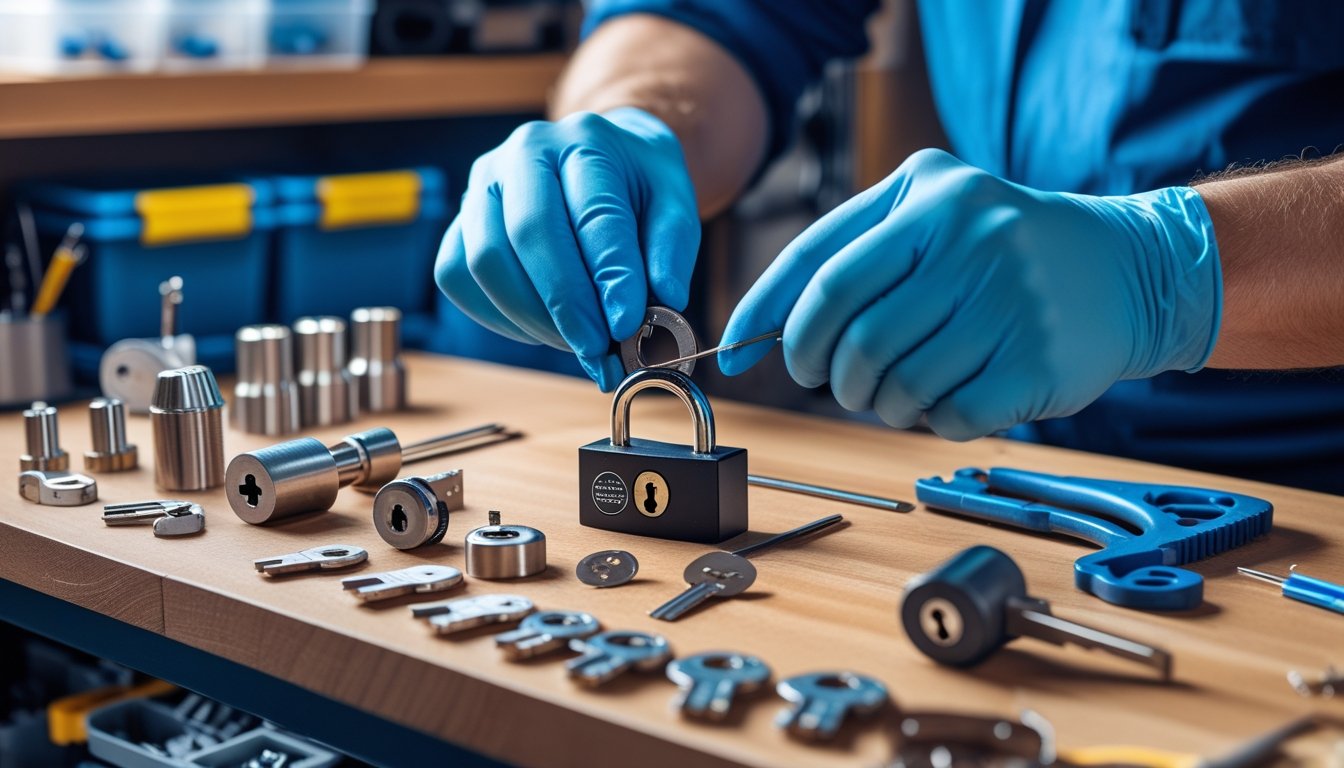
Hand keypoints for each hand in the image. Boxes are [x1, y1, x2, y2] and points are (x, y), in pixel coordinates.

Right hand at [434, 108, 699, 390]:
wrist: (598, 161)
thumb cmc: (635, 187)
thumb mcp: (674, 202)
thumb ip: (672, 248)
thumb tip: (666, 300)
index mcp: (585, 140)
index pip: (595, 214)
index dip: (611, 276)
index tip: (627, 325)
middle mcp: (523, 154)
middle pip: (529, 233)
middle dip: (566, 303)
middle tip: (598, 349)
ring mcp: (482, 186)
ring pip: (487, 260)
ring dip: (533, 317)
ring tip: (578, 343)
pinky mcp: (460, 223)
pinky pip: (458, 277)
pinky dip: (499, 316)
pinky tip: (543, 328)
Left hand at [718, 149, 1221, 439]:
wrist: (1129, 269)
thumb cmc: (1004, 248)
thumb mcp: (931, 212)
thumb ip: (852, 253)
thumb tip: (764, 329)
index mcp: (928, 194)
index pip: (821, 272)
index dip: (769, 320)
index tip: (736, 353)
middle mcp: (969, 239)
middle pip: (852, 339)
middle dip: (828, 373)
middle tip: (836, 379)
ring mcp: (1008, 301)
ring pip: (895, 386)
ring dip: (882, 402)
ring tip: (902, 385)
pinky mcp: (1038, 361)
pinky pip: (947, 416)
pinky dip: (933, 419)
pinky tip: (953, 393)